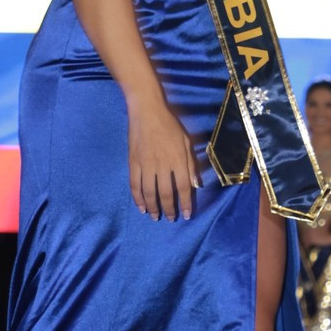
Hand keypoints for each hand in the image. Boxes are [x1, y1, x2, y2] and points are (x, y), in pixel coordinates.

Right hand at [127, 98, 199, 220]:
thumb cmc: (170, 125)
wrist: (147, 111)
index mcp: (178, 159)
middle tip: (170, 219)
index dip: (185, 203)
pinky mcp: (133, 163)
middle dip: (169, 209)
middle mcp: (162, 165)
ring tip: (155, 216)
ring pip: (149, 192)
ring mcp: (146, 164)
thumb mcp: (186, 142)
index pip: (183, 187)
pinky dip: (137, 198)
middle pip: (165, 193)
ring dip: (153, 207)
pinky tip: (141, 207)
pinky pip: (135, 184)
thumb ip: (191, 164)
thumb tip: (196, 185)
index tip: (187, 215)